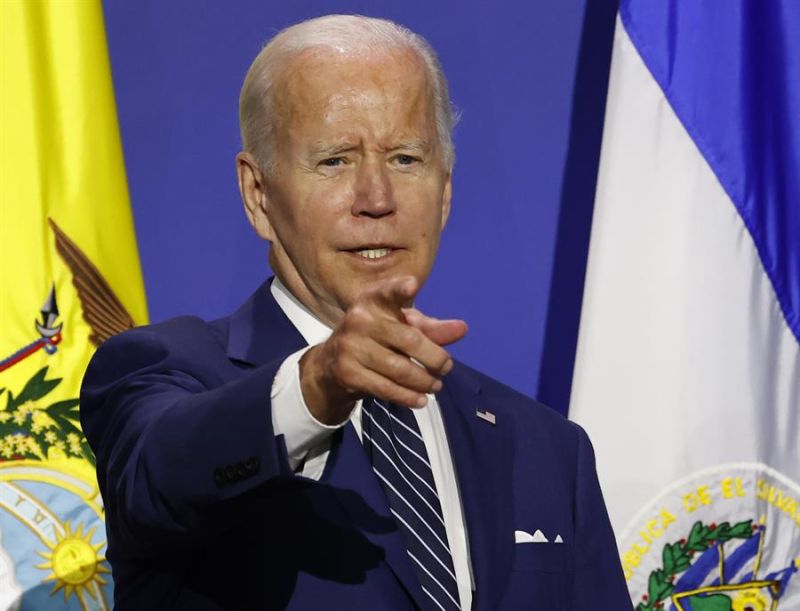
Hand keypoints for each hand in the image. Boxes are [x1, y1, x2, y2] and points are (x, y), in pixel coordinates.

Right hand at [299, 276, 467, 424]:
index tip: (412, 284)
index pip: (388, 292)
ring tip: (435, 385)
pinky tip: (421, 400)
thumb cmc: (376, 338)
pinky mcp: (347, 372)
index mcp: (373, 300)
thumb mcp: (401, 327)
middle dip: (435, 358)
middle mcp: (359, 319)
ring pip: (400, 369)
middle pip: (409, 340)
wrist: (331, 364)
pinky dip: (408, 397)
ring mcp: (350, 346)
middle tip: (446, 367)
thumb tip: (462, 329)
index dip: (400, 289)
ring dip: (424, 381)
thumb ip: (432, 328)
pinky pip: (385, 388)